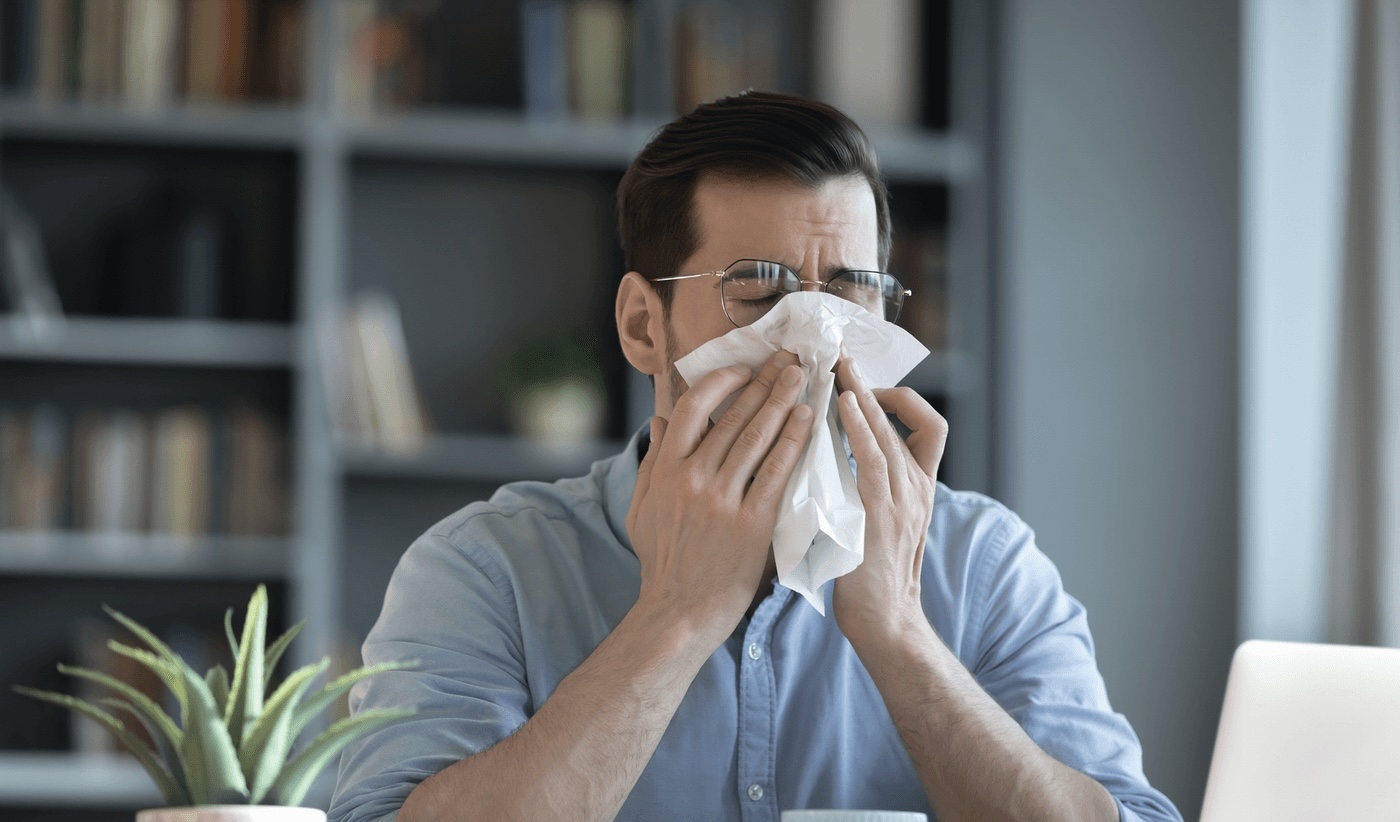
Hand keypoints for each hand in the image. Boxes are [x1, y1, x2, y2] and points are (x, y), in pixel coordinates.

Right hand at [626, 351, 813, 645]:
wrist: (681, 612)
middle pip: (734, 417)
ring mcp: (723, 500)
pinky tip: (808, 419)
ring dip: (782, 402)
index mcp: (666, 470)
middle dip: (764, 382)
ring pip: (757, 438)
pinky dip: (793, 442)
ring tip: (802, 377)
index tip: (745, 369)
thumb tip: (660, 419)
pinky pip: (776, 472)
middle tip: (788, 358)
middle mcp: (693, 479)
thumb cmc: (663, 561)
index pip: (694, 408)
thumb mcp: (643, 508)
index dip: (722, 382)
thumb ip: (651, 462)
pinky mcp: (752, 523)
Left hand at [831, 356, 947, 644]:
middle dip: (870, 384)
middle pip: (904, 418)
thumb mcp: (875, 522)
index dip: (901, 400)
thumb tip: (833, 459)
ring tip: (839, 367)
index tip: (865, 388)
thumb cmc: (868, 576)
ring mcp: (905, 499)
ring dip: (863, 395)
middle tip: (841, 356)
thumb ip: (865, 490)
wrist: (886, 620)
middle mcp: (918, 487)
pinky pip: (874, 459)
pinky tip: (844, 406)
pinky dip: (861, 428)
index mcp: (919, 488)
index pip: (928, 427)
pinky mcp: (883, 514)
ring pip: (888, 432)